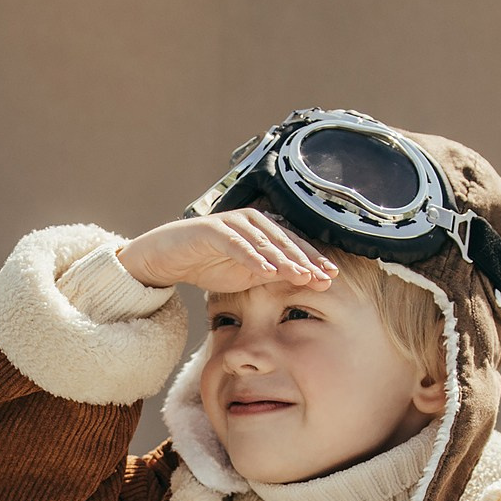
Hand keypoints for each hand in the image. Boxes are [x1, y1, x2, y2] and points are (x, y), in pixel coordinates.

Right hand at [118, 211, 336, 293]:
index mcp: (263, 230)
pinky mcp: (212, 230)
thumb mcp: (246, 274)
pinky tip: (267, 271)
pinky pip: (237, 244)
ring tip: (300, 275)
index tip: (331, 276)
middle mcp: (252, 221)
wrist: (169, 258)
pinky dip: (253, 258)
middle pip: (284, 242)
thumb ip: (272, 273)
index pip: (293, 245)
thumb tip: (305, 279)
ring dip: (284, 259)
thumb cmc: (208, 263)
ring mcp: (232, 223)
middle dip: (305, 260)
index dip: (313, 260)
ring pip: (264, 242)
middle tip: (322, 277)